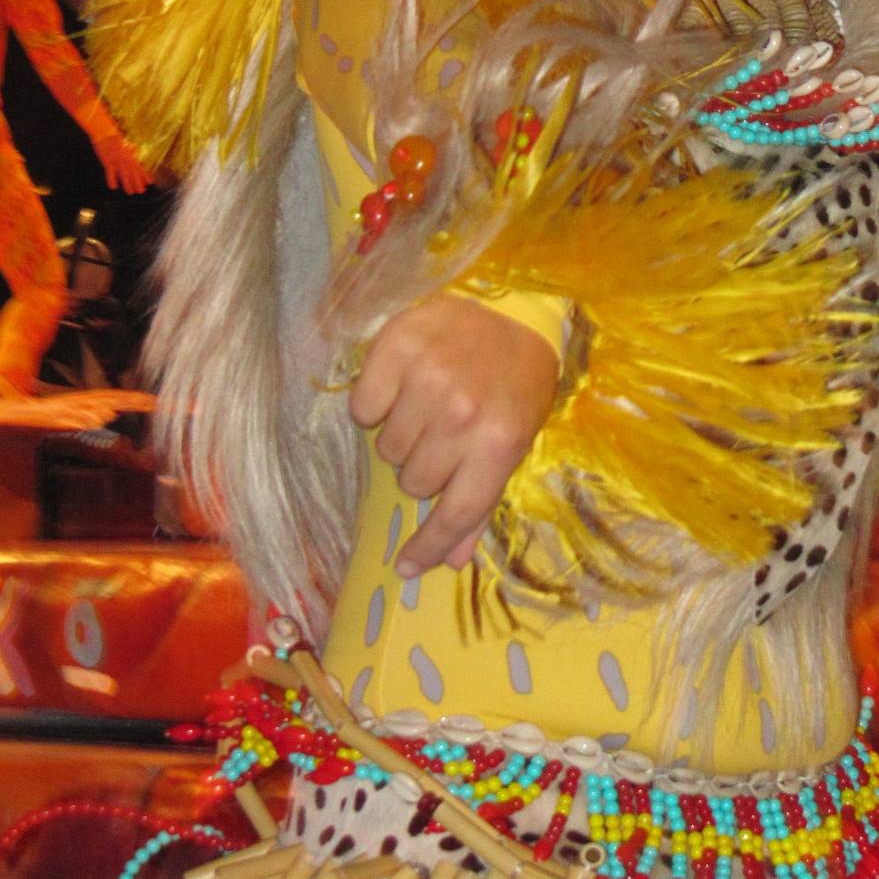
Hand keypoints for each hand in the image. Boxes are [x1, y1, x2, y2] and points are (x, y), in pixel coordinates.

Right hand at [92, 129, 148, 194]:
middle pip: (133, 173)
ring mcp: (117, 161)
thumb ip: (131, 150)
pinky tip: (113, 187)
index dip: (145, 175)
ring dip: (128, 184)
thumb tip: (135, 153)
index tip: (150, 182)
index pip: (140, 167)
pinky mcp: (108, 162)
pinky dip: (111, 180)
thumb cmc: (115, 138)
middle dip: (138, 183)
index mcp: (131, 155)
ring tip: (131, 192)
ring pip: (124, 175)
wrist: (105, 132)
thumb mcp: (126, 144)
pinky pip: (110, 173)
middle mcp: (126, 159)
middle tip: (142, 191)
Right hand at [348, 294, 558, 576]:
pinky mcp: (397, 348)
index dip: (426, 547)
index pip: (454, 514)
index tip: (405, 566)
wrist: (512, 313)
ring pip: (387, 449)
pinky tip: (401, 386)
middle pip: (413, 482)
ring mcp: (429, 379)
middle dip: (425, 466)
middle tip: (442, 436)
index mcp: (499, 445)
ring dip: (403, 435)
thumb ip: (480, 504)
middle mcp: (463, 416)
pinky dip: (377, 403)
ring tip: (426, 406)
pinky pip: (363, 408)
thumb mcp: (514, 444)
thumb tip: (449, 562)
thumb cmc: (514, 384)